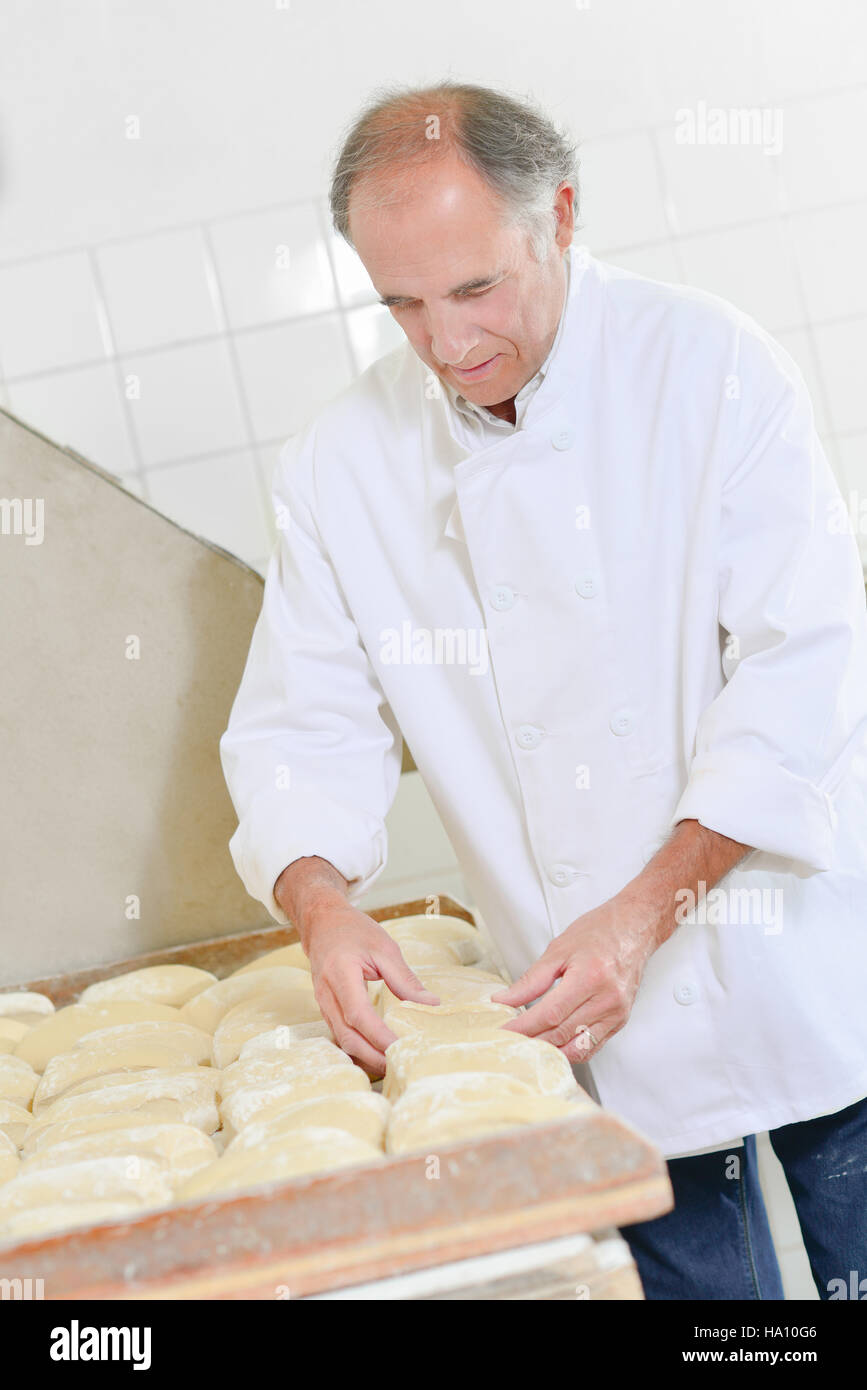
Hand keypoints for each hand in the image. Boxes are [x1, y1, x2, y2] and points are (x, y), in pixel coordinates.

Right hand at [302, 904, 439, 1074]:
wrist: (321, 922)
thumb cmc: (353, 930)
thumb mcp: (384, 948)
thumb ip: (404, 979)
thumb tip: (431, 1004)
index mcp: (340, 973)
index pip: (359, 1014)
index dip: (379, 1036)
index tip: (400, 1047)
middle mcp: (326, 992)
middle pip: (347, 1035)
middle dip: (373, 1056)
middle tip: (399, 1066)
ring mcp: (322, 1002)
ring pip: (341, 1039)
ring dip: (365, 1055)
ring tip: (391, 1065)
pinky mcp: (325, 1007)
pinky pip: (339, 1033)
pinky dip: (357, 1046)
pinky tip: (375, 1052)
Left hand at [491, 893, 658, 1062]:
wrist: (635, 927)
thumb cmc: (598, 933)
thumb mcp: (559, 949)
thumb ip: (532, 980)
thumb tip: (504, 1000)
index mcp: (589, 978)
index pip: (549, 1014)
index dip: (522, 1027)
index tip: (501, 1031)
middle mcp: (607, 1000)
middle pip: (561, 1033)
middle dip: (531, 1041)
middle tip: (508, 1041)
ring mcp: (616, 1014)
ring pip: (577, 1048)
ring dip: (550, 1051)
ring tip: (527, 1047)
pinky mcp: (620, 1021)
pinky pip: (592, 1046)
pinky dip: (570, 1051)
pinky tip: (553, 1046)